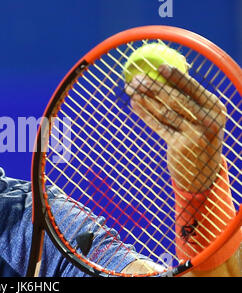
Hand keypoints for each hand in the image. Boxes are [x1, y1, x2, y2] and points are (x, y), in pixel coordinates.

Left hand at [125, 65, 226, 192]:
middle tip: (136, 78)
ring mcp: (195, 134)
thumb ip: (188, 98)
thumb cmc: (199, 134)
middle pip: (176, 99)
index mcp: (215, 107)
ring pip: (165, 112)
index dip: (176, 77)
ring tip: (131, 90)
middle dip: (153, 87)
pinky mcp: (180, 146)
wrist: (202, 171)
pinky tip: (135, 105)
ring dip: (145, 99)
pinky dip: (145, 114)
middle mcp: (208, 120)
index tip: (159, 67)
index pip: (193, 88)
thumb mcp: (202, 116)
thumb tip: (162, 73)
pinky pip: (159, 126)